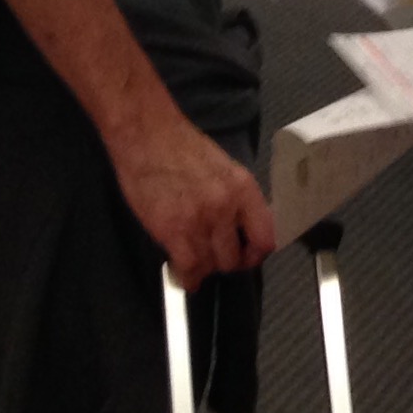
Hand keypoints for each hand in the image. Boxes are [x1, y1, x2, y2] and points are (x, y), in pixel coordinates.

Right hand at [105, 113, 276, 290]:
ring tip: (195, 260)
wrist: (148, 135)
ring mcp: (199, 220)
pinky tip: (185, 274)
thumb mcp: (223, 169)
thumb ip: (235, 200)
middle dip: (225, 262)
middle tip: (214, 257)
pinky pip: (188, 268)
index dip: (254, 254)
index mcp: (243, 189)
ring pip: (211, 266)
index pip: (265, 238)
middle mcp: (226, 207)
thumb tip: (241, 229)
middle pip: (235, 258)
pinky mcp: (172, 230)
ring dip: (204, 268)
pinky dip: (187, 277)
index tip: (245, 255)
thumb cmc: (182, 147)